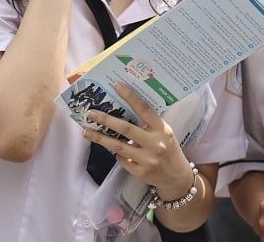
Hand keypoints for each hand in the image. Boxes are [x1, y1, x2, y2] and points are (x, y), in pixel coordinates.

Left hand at [81, 83, 193, 197]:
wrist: (177, 177)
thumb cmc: (168, 149)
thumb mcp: (163, 132)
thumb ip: (148, 123)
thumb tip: (122, 108)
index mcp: (161, 129)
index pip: (144, 109)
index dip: (131, 97)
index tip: (116, 85)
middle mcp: (155, 143)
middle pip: (126, 129)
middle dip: (106, 120)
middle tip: (91, 113)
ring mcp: (147, 159)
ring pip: (118, 146)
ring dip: (100, 138)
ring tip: (86, 131)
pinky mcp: (140, 172)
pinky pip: (121, 160)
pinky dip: (116, 154)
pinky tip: (113, 150)